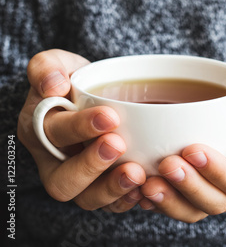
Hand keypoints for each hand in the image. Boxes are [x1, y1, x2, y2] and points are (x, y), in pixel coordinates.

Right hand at [17, 49, 145, 211]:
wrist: (94, 92)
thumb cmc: (72, 79)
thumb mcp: (56, 63)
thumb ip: (46, 67)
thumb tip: (54, 85)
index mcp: (38, 128)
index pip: (53, 133)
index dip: (79, 128)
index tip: (110, 115)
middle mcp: (53, 160)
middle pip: (62, 180)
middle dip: (91, 165)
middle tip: (119, 144)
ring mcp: (76, 177)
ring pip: (86, 199)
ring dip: (112, 189)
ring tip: (137, 173)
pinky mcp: (99, 186)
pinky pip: (109, 205)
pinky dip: (127, 200)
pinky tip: (146, 187)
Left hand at [139, 77, 225, 222]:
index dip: (217, 172)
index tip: (193, 150)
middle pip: (213, 202)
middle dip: (188, 187)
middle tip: (167, 164)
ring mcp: (207, 190)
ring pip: (189, 209)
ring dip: (168, 201)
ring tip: (147, 184)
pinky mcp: (185, 189)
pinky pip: (170, 204)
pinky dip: (153, 201)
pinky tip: (136, 189)